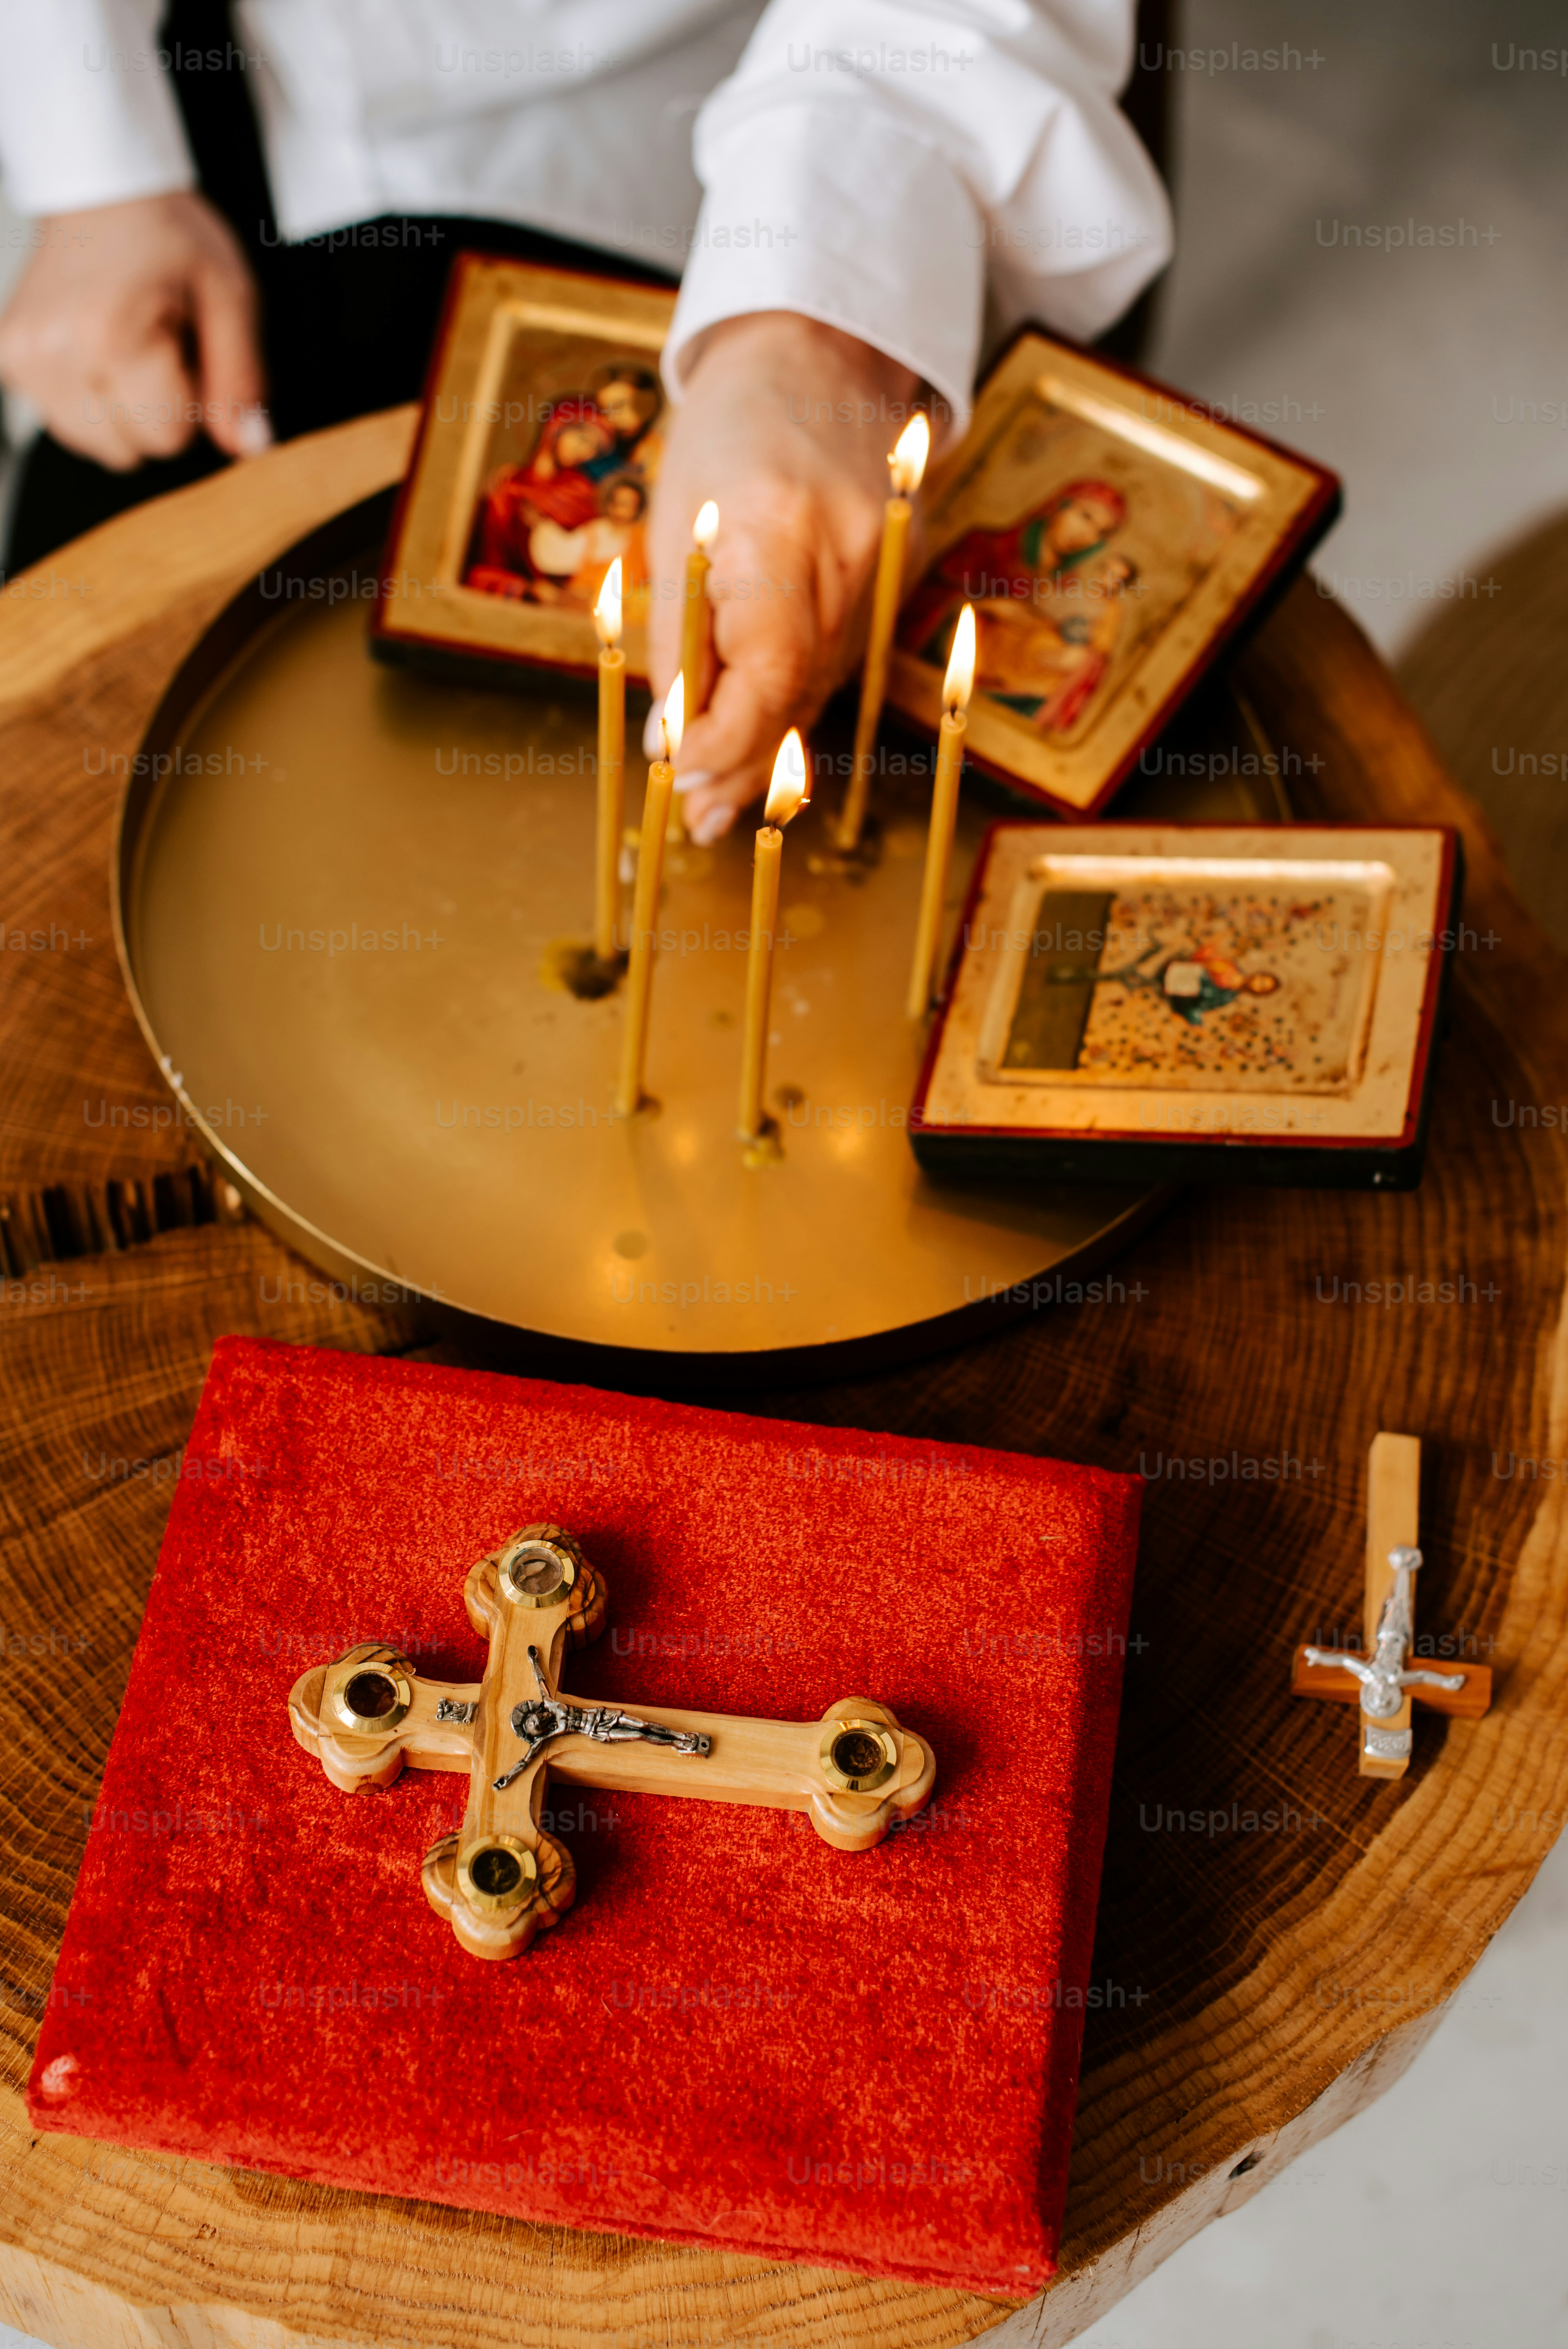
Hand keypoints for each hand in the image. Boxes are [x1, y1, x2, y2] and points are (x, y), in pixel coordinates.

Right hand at [0, 192, 268, 471]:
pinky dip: (85, 396)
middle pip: (126, 449)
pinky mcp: (7, 359)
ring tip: (126, 344)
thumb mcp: (229, 296)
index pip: (166, 438)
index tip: (184, 352)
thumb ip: (241, 380)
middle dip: (152, 411)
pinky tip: (96, 347)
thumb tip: (249, 444)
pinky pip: (61, 419)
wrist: (102, 189)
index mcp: (110, 336)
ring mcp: (22, 357)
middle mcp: (54, 351)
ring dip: (117, 408)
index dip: (188, 403)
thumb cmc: (166, 233)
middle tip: (156, 346)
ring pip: (91, 442)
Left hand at [646, 312, 919, 842]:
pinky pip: (840, 656)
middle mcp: (846, 551)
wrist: (815, 353)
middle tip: (697, 819)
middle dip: (742, 764)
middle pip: (796, 692)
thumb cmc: (725, 432)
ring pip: (820, 685)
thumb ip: (679, 635)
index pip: (765, 671)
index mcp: (778, 526)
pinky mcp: (899, 570)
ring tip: (718, 802)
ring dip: (769, 747)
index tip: (678, 774)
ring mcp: (885, 563)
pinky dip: (797, 701)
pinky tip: (764, 741)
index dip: (722, 738)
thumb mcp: (675, 526)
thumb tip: (672, 739)